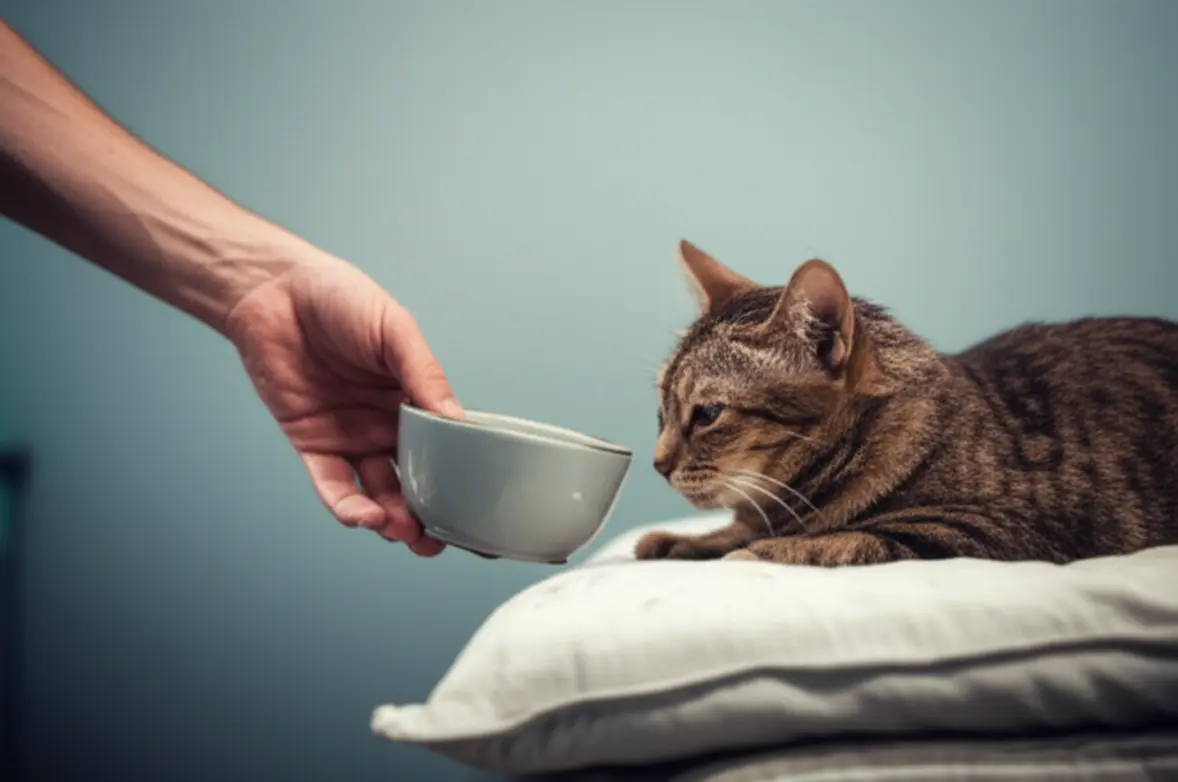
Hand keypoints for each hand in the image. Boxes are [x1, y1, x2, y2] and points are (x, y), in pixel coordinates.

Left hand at [223, 253, 461, 555]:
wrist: (274, 291)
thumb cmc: (339, 298)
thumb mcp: (395, 329)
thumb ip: (425, 374)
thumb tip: (457, 420)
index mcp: (414, 397)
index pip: (446, 446)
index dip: (461, 478)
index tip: (476, 508)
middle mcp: (386, 423)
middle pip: (414, 479)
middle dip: (428, 513)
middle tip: (440, 539)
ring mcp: (350, 437)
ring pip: (376, 491)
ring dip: (391, 517)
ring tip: (406, 533)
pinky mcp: (312, 444)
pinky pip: (332, 484)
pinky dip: (347, 505)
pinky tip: (363, 516)